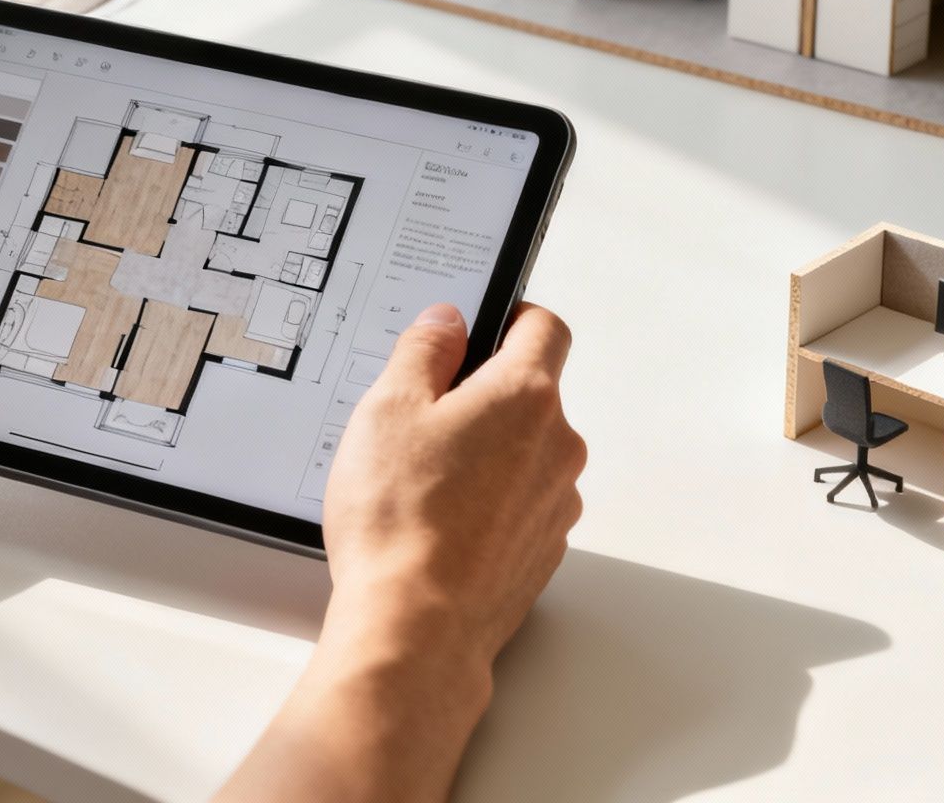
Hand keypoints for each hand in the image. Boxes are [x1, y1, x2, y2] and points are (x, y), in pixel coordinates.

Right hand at [215, 303, 583, 802]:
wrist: (416, 628)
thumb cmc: (400, 521)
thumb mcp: (387, 409)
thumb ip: (422, 351)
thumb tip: (445, 322)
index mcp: (526, 396)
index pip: (545, 326)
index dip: (510, 316)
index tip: (479, 325)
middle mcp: (557, 446)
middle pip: (532, 392)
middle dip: (483, 394)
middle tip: (422, 414)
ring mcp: (556, 503)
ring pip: (525, 453)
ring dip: (486, 453)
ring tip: (420, 479)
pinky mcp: (542, 550)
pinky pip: (519, 504)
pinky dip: (487, 503)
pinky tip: (436, 521)